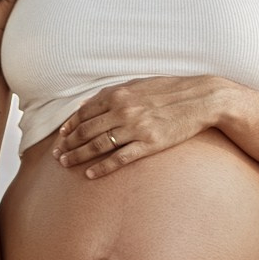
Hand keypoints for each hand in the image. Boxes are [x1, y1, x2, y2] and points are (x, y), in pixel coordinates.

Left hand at [53, 75, 221, 176]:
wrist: (201, 99)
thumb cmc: (170, 91)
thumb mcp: (139, 85)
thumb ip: (113, 94)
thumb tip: (88, 104)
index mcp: (118, 94)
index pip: (85, 112)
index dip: (70, 126)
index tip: (61, 137)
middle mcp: (123, 110)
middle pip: (86, 130)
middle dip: (68, 143)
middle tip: (57, 155)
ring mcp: (135, 128)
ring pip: (97, 145)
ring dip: (78, 156)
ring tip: (66, 164)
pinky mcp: (149, 144)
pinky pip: (119, 158)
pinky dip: (102, 167)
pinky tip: (90, 174)